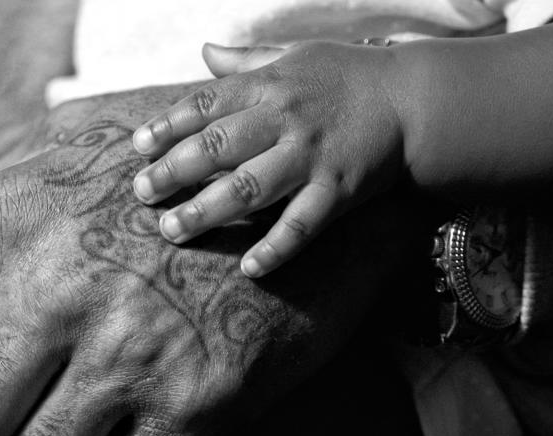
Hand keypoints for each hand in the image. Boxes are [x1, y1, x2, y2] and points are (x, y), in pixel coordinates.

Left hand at [131, 42, 405, 276]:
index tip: (138, 147)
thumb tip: (205, 50)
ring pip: (246, 188)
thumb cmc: (347, 76)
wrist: (414, 99)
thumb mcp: (295, 56)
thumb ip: (246, 61)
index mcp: (268, 86)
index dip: (167, 126)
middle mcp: (283, 120)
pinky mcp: (337, 191)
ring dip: (204, 212)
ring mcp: (309, 157)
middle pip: (215, 148)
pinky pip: (300, 225)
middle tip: (141, 194)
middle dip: (172, 172)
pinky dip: (275, 248)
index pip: (206, 105)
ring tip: (171, 231)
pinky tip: (248, 269)